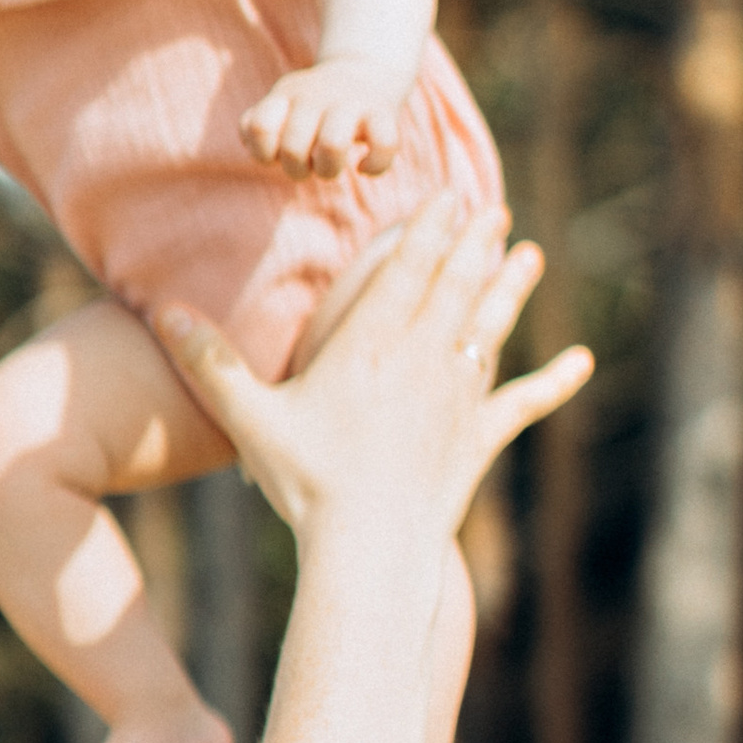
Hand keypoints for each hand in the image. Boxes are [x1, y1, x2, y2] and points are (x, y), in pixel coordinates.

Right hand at [153, 193, 590, 553]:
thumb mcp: (248, 418)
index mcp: (369, 347)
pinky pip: (523, 403)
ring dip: (513, 289)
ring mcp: (457, 399)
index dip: (428, 229)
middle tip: (494, 207)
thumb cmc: (305, 483)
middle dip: (476, 243)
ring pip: (493, 329)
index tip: (447, 194)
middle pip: (456, 286)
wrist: (369, 547)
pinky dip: (553, 382)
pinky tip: (582, 363)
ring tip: (530, 254)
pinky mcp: (479, 441)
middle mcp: (423, 361)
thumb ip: (209, 361)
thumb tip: (160, 310)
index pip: (406, 271)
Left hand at [239, 53, 410, 181]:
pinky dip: (373, 166)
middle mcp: (316, 96)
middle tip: (307, 165)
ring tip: (331, 167)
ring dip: (328, 169)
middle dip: (297, 170)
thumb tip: (250, 144)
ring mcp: (351, 104)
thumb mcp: (280, 105)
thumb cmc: (312, 104)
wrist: (365, 71)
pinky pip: (384, 145)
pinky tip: (363, 167)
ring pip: (333, 145)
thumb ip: (255, 126)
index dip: (264, 153)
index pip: (259, 126)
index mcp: (287, 95)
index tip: (276, 154)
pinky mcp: (384, 113)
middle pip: (294, 147)